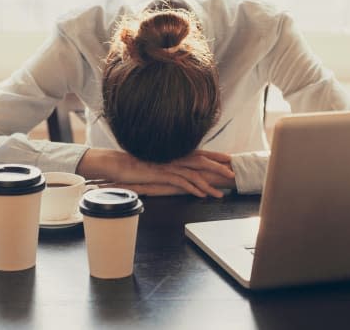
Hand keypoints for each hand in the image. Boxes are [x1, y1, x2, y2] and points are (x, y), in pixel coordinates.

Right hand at [108, 162, 235, 196]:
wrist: (117, 164)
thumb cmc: (135, 165)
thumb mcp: (155, 164)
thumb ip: (168, 165)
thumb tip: (178, 171)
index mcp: (173, 153)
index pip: (199, 152)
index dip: (215, 155)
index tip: (228, 158)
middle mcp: (173, 157)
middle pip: (202, 160)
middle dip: (218, 167)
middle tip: (232, 173)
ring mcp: (168, 165)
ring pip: (195, 173)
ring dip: (209, 184)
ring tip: (220, 193)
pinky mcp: (161, 174)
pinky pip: (181, 182)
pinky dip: (193, 188)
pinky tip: (202, 195)